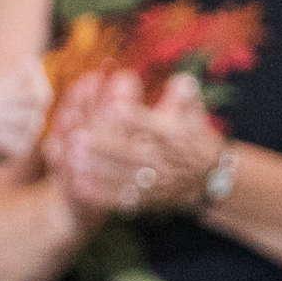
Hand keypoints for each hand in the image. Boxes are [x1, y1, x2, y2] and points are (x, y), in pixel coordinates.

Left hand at [52, 74, 225, 219]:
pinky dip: (101, 194)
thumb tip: (182, 80)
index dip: (136, 118)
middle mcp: (167, 162)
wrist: (210, 180)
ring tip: (71, 159)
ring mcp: (157, 184)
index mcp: (177, 138)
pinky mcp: (148, 200)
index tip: (111, 107)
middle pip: (134, 155)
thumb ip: (186, 97)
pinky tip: (78, 184)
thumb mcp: (195, 115)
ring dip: (97, 170)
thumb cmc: (194, 138)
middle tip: (77, 136)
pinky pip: (123, 199)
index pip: (156, 127)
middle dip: (105, 148)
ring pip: (124, 178)